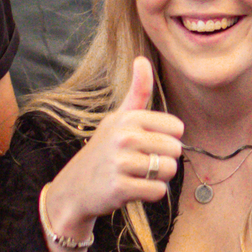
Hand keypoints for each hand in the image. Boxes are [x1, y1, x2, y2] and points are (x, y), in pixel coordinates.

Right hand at [39, 57, 184, 236]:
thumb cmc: (104, 150)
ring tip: (140, 175)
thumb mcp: (118, 118)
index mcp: (128, 118)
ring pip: (169, 170)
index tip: (150, 144)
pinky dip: (152, 193)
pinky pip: (158, 191)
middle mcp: (124, 137)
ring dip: (160, 178)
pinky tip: (136, 189)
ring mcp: (121, 162)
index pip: (176, 127)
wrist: (75, 187)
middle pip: (175, 149)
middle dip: (165, 160)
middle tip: (144, 163)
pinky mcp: (120, 188)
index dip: (168, 139)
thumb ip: (137, 91)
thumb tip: (141, 58)